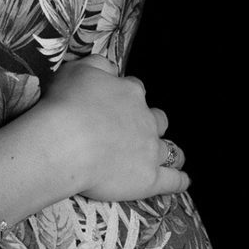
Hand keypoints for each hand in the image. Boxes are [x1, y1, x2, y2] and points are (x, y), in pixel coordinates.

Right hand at [40, 58, 188, 201]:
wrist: (65, 142)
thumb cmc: (66, 104)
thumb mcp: (77, 70)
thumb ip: (98, 66)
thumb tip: (112, 70)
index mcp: (130, 93)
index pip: (135, 90)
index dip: (126, 96)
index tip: (115, 103)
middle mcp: (146, 120)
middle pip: (158, 120)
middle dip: (152, 123)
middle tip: (137, 131)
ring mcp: (150, 151)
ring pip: (170, 150)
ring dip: (170, 152)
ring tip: (168, 157)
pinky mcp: (150, 179)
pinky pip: (173, 181)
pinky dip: (179, 181)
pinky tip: (183, 182)